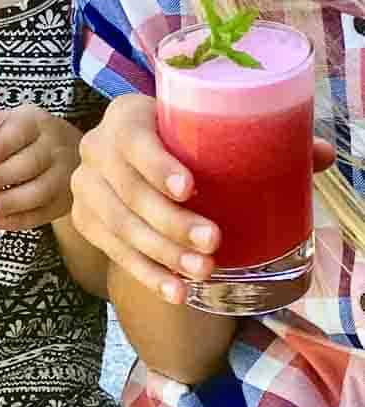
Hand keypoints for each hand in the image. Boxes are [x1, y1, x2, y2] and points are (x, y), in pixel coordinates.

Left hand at [0, 105, 80, 230]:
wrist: (67, 155)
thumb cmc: (22, 140)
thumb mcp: (8, 124)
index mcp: (35, 122)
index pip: (21, 130)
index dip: (2, 144)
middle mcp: (54, 147)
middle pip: (29, 163)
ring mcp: (63, 176)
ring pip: (38, 191)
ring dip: (8, 202)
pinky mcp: (63, 202)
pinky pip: (42, 214)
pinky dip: (19, 219)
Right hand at [71, 94, 334, 304]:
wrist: (131, 161)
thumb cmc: (180, 141)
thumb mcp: (207, 131)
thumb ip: (262, 139)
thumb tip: (322, 156)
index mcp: (126, 115)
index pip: (133, 139)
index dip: (157, 164)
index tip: (191, 188)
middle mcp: (96, 148)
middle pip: (127, 191)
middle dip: (170, 222)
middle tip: (213, 242)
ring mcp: (85, 187)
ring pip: (119, 226)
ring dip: (162, 253)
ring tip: (202, 271)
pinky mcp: (85, 220)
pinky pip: (113, 252)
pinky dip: (146, 274)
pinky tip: (175, 291)